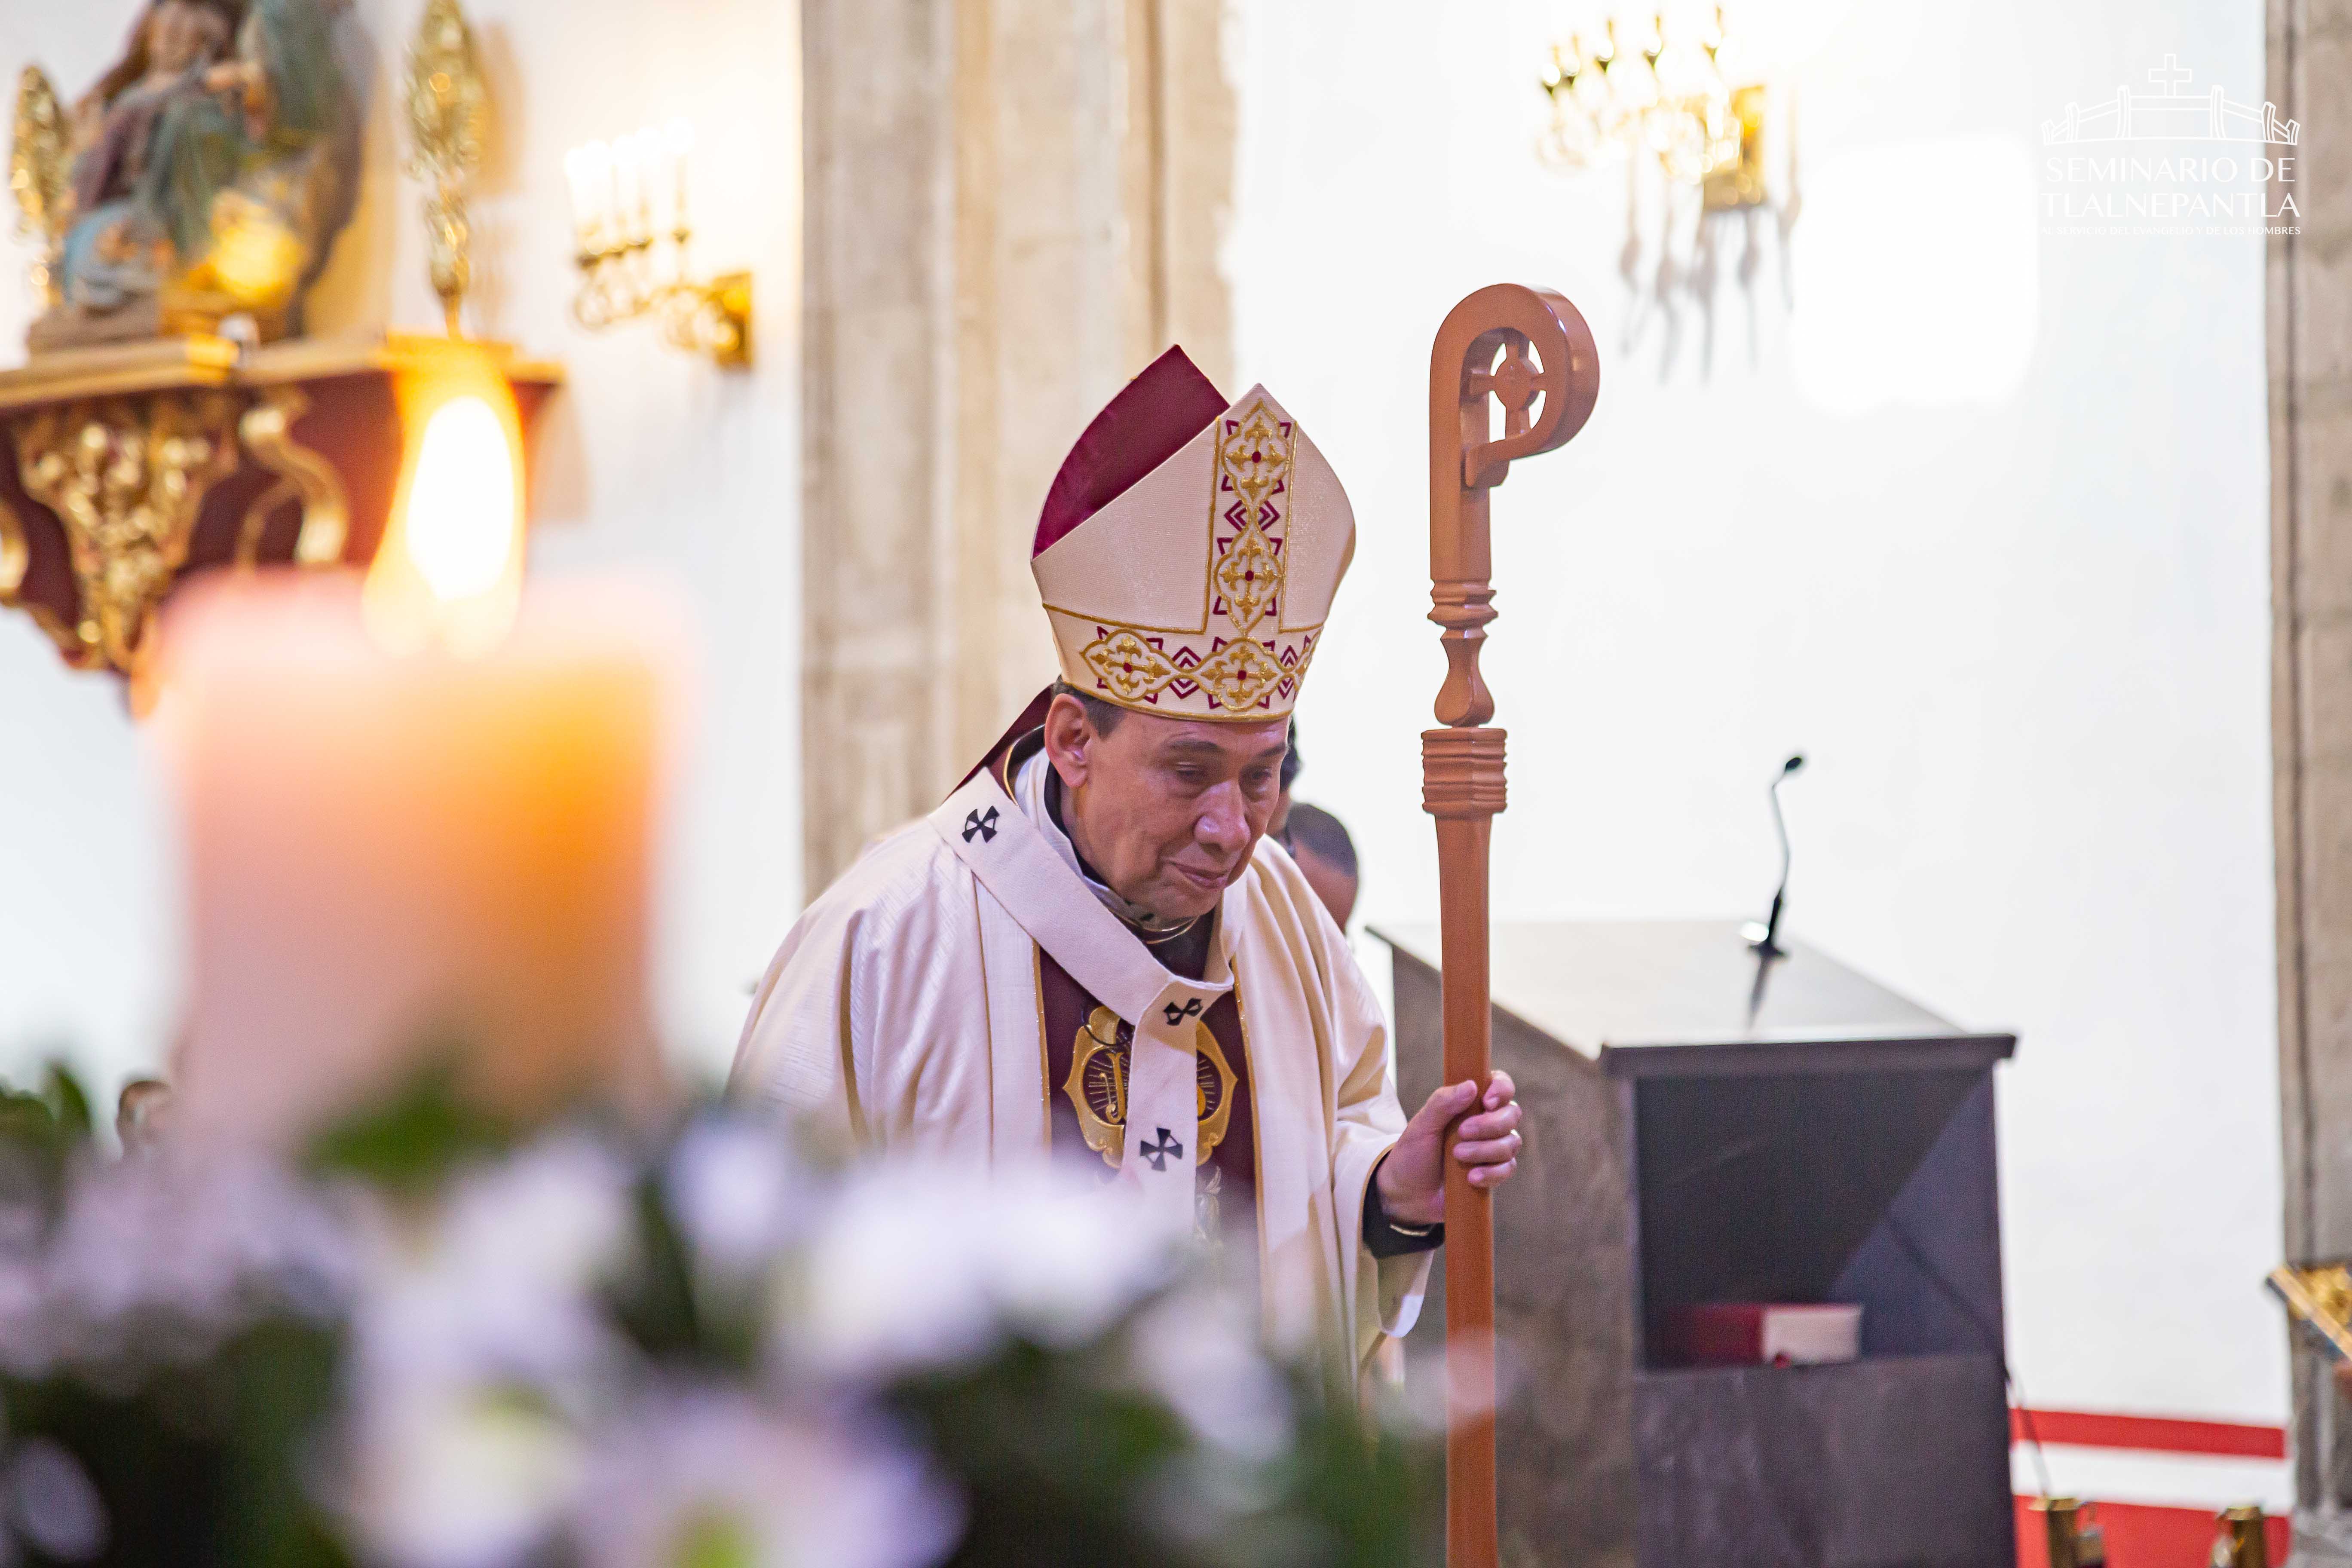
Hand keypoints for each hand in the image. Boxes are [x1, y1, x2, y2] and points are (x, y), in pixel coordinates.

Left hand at [1375, 1071, 1521, 1227]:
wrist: (1408, 1193)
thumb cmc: (1414, 1153)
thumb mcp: (1422, 1125)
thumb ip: (1443, 1102)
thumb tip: (1471, 1086)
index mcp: (1471, 1103)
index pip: (1501, 1086)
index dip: (1501, 1089)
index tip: (1486, 1102)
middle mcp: (1487, 1123)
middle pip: (1511, 1114)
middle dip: (1490, 1124)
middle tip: (1462, 1132)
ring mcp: (1492, 1148)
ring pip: (1511, 1142)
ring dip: (1485, 1149)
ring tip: (1458, 1156)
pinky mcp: (1494, 1173)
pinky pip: (1508, 1168)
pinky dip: (1491, 1172)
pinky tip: (1471, 1178)